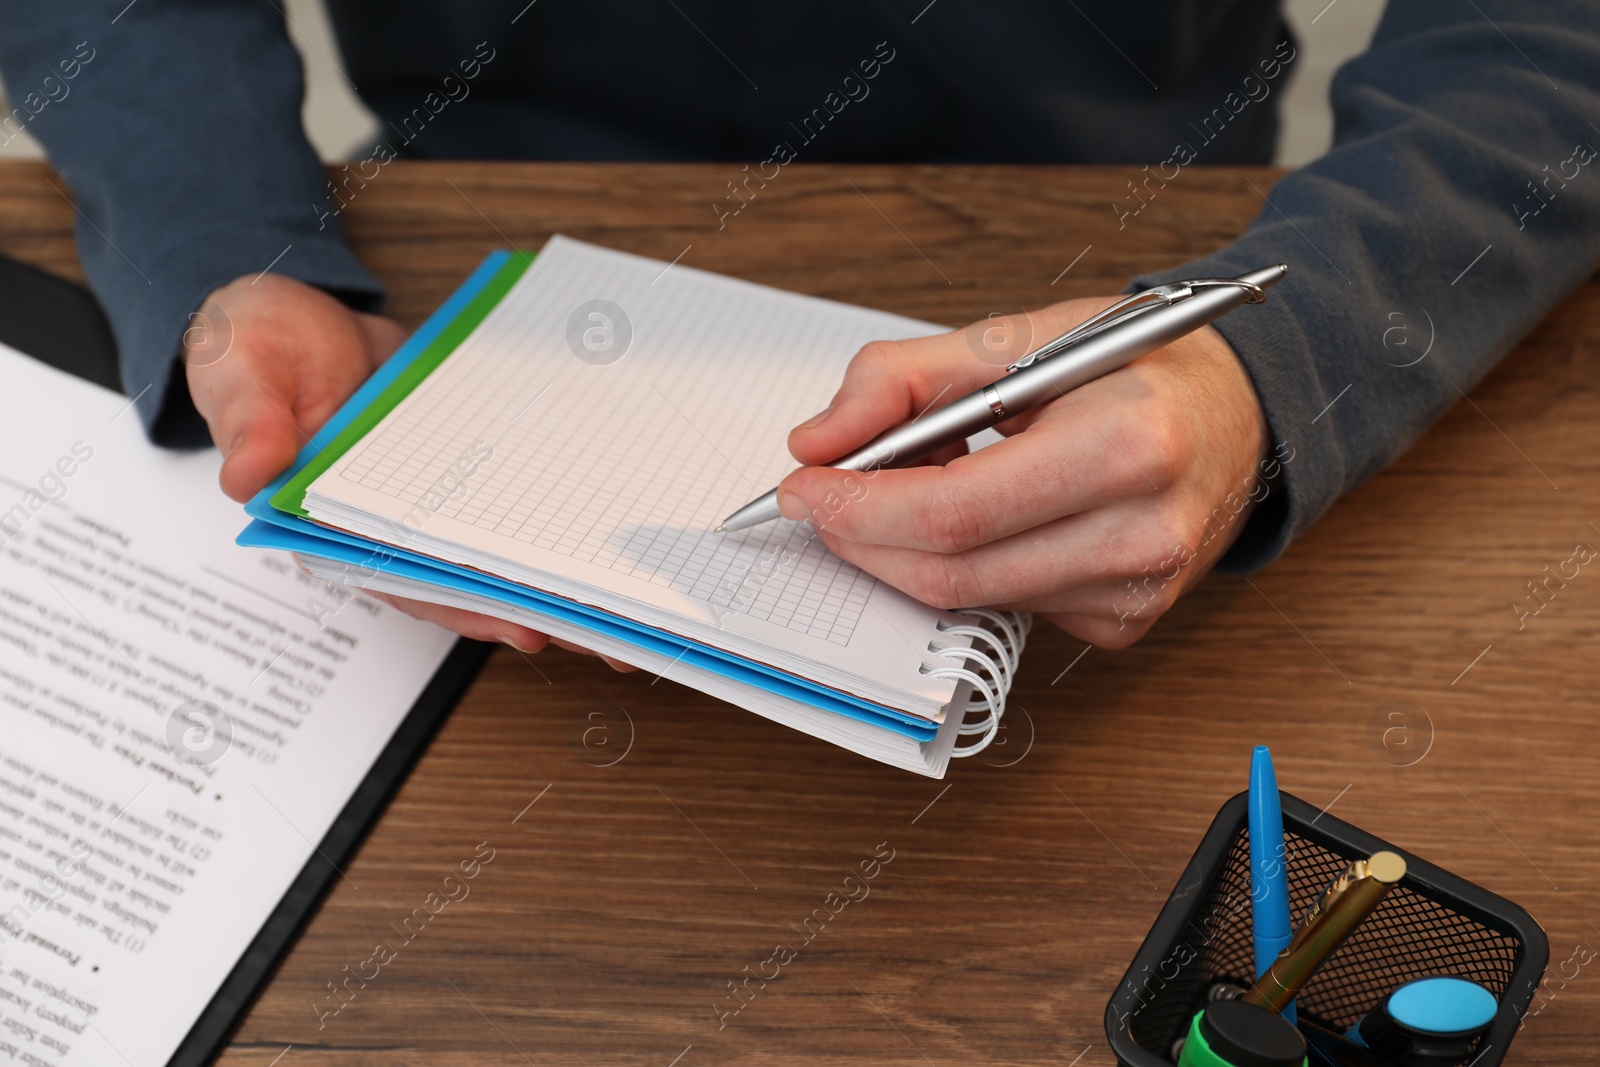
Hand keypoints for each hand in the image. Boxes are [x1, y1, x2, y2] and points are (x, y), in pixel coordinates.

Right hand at [184, 274, 633, 668]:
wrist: (289, 315)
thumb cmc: (256, 346)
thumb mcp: (241, 368)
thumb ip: (252, 420)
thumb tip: (252, 476)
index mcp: (328, 521)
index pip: (399, 578)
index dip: (459, 608)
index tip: (520, 627)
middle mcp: (384, 523)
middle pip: (463, 581)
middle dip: (534, 611)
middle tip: (610, 638)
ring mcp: (426, 501)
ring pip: (495, 551)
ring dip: (554, 581)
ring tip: (627, 612)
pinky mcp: (460, 469)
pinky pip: (509, 498)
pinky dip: (550, 519)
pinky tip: (605, 537)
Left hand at [777, 297, 1272, 647]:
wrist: (1238, 413)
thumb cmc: (1133, 368)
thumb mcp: (1020, 338)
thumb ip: (904, 379)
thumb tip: (817, 440)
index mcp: (1127, 443)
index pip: (956, 512)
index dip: (860, 508)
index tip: (804, 485)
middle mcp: (1143, 531)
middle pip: (953, 572)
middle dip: (864, 539)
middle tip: (821, 499)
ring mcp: (1139, 591)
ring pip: (971, 598)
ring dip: (908, 553)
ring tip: (905, 490)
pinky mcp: (1126, 623)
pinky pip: (1008, 608)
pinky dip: (965, 567)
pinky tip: (976, 519)